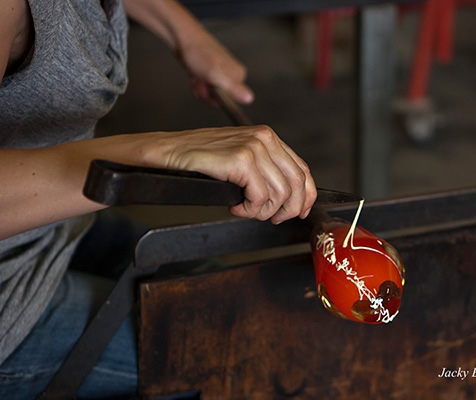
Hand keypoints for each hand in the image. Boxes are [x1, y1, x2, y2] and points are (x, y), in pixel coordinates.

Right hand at [153, 125, 315, 223]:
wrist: (170, 153)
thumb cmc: (201, 160)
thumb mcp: (241, 160)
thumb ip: (265, 171)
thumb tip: (289, 197)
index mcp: (268, 137)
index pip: (302, 170)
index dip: (305, 196)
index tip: (299, 212)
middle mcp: (264, 138)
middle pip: (296, 184)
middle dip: (288, 209)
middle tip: (270, 218)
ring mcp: (253, 147)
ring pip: (279, 194)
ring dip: (262, 211)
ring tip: (244, 209)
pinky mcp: (240, 159)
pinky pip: (259, 197)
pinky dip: (248, 209)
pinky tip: (234, 206)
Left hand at [178, 30, 253, 105]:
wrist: (183, 39)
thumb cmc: (199, 54)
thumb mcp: (216, 74)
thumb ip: (233, 88)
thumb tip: (250, 99)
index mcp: (238, 76)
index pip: (229, 101)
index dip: (215, 98)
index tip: (209, 86)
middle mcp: (232, 75)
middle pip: (218, 98)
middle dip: (206, 93)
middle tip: (201, 78)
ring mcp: (220, 74)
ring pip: (209, 93)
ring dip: (199, 87)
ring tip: (197, 75)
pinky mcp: (211, 73)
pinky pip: (204, 88)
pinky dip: (197, 84)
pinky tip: (194, 75)